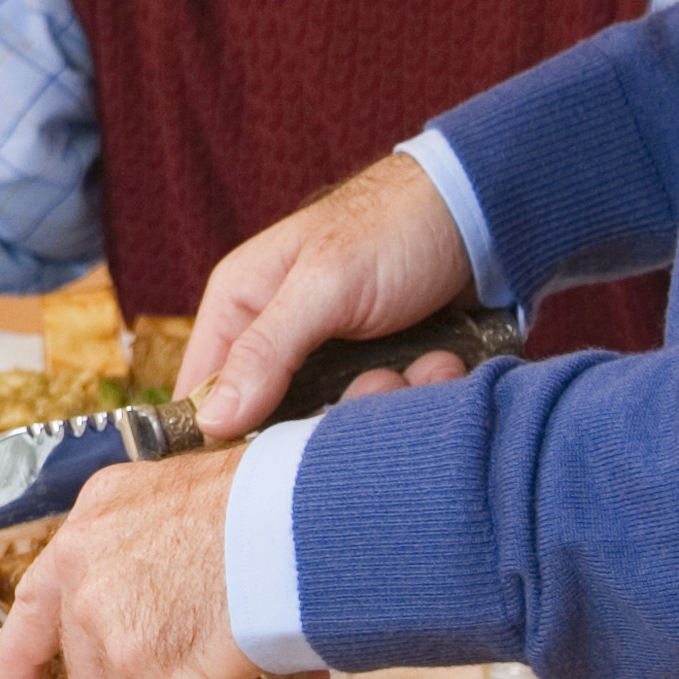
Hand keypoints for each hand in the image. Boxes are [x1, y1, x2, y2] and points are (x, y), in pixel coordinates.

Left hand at [0, 448, 321, 678]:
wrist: (307, 509)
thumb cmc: (276, 496)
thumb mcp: (191, 500)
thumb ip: (161, 551)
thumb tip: (177, 606)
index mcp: (93, 524)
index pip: (37, 604)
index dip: (23, 659)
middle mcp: (85, 571)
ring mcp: (110, 625)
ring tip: (272, 676)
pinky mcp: (153, 671)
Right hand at [173, 151, 480, 444]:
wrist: (479, 214)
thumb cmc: (395, 229)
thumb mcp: (326, 285)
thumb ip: (265, 350)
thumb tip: (210, 420)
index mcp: (237, 304)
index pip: (199, 392)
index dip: (222, 436)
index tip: (265, 464)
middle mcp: (272, 335)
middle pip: (267, 418)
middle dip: (317, 420)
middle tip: (368, 391)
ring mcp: (322, 357)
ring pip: (324, 420)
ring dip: (370, 408)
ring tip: (411, 372)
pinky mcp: (366, 370)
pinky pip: (369, 412)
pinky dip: (401, 401)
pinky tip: (430, 373)